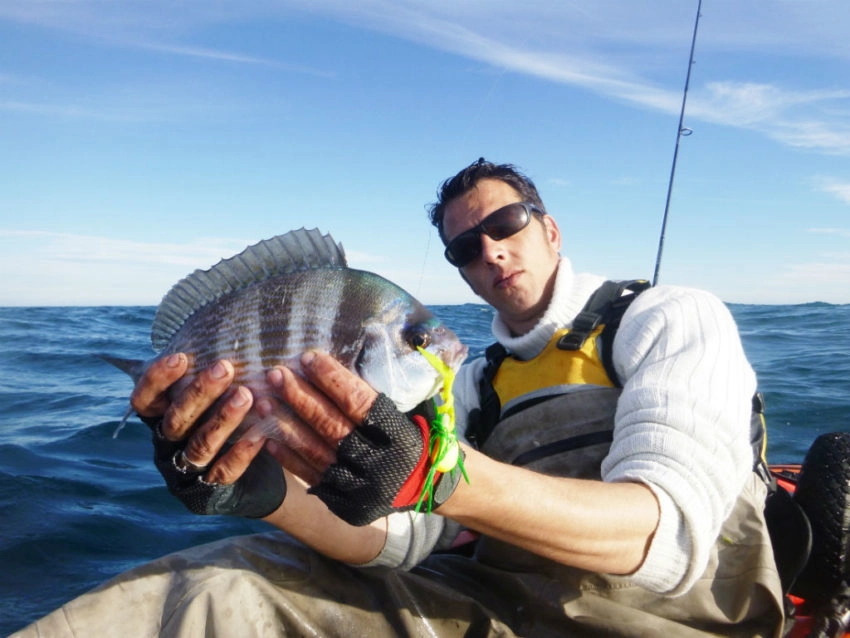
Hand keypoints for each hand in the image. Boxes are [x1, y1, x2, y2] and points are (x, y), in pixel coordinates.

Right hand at [131, 354, 285, 518]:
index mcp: (161, 418)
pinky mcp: (210, 491)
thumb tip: (232, 318)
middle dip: (199, 392)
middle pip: (176, 419)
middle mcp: (168, 445)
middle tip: (225, 367)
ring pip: (199, 444)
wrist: (256, 477)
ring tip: (246, 395)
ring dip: (223, 418)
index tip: (181, 356)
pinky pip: (225, 470)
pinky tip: (262, 433)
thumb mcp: (215, 396)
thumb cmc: (231, 420)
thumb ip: (210, 369)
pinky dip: (243, 451)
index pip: (144, 399)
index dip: (157, 379)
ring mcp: (186, 471)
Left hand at [274, 352, 463, 525]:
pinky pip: (311, 477)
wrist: (426, 484)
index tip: (308, 357)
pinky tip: (269, 437)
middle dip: (301, 397)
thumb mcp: (411, 409)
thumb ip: (382, 387)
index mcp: (398, 435)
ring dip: (287, 424)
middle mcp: (379, 463)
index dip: (332, 379)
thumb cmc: (413, 435)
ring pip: (316, 451)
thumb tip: (360, 344)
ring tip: (264, 401)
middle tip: (276, 374)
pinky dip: (289, 457)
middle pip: (332, 425)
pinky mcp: (346, 504)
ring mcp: (361, 487)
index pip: (359, 402)